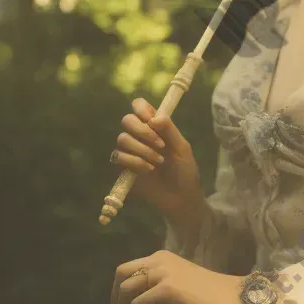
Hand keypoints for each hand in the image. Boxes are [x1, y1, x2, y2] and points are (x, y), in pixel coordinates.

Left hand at [110, 250, 246, 303]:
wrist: (233, 296)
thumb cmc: (208, 295)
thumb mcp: (178, 283)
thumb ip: (156, 286)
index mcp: (161, 257)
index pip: (127, 269)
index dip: (117, 291)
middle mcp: (159, 259)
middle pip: (121, 274)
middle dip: (114, 299)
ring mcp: (163, 272)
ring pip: (126, 289)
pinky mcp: (168, 287)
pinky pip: (139, 303)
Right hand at [111, 98, 204, 223]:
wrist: (180, 197)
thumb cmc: (185, 170)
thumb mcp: (182, 148)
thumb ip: (170, 130)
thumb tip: (154, 117)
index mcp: (155, 126)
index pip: (139, 106)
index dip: (141, 108)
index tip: (150, 118)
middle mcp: (140, 136)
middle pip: (127, 120)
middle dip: (142, 130)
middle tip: (160, 144)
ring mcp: (130, 151)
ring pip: (122, 139)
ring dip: (142, 149)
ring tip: (158, 161)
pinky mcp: (123, 168)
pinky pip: (118, 157)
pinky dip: (135, 162)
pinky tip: (149, 169)